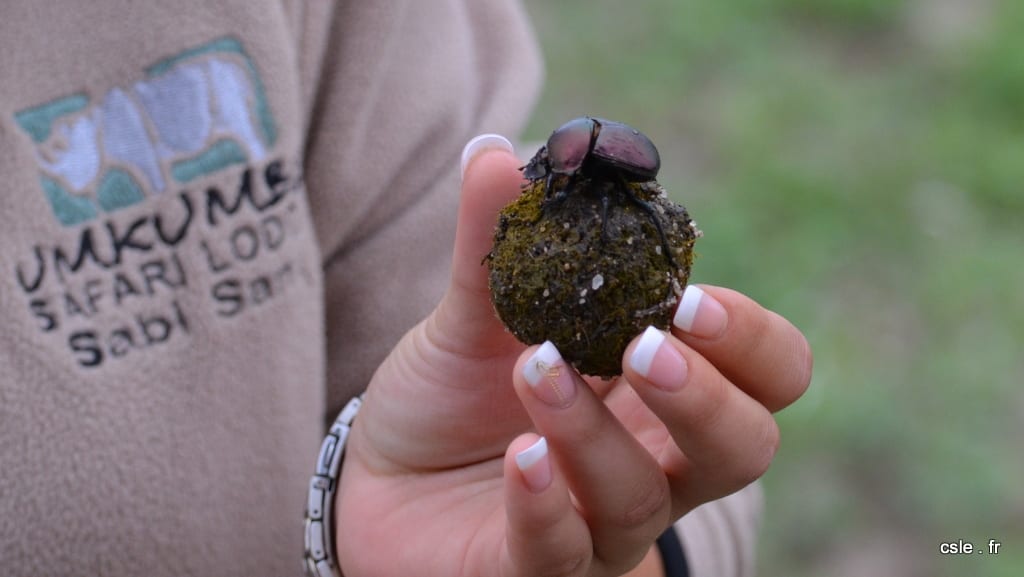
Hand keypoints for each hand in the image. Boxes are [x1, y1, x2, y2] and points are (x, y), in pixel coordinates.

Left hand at [334, 136, 811, 576]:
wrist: (381, 477)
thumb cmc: (453, 395)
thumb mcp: (472, 314)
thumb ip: (490, 241)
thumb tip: (495, 152)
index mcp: (661, 391)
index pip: (767, 376)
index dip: (751, 341)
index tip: (689, 296)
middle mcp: (653, 463)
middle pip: (744, 447)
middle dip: (706, 395)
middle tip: (645, 344)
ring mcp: (600, 527)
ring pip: (641, 500)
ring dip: (595, 431)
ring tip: (536, 371)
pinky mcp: (535, 572)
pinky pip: (561, 556)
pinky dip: (547, 505)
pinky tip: (523, 459)